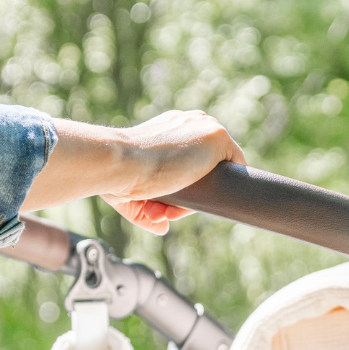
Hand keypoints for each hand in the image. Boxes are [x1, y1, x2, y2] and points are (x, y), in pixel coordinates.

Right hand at [22, 109, 245, 234]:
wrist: (117, 162)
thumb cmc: (117, 174)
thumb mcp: (131, 191)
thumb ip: (146, 208)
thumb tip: (162, 227)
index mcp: (172, 127)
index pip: (193, 160)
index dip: (183, 186)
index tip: (163, 204)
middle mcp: (190, 122)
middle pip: (207, 168)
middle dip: (188, 195)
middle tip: (163, 212)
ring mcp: (206, 127)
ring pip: (217, 174)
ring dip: (198, 198)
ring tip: (168, 210)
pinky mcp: (219, 137)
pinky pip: (232, 172)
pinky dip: (220, 192)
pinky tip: (197, 203)